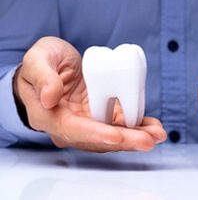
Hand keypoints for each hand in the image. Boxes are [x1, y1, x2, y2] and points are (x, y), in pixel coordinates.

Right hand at [14, 36, 166, 151]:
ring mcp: (87, 120)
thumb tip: (50, 97)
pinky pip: (120, 123)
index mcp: (49, 115)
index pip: (72, 130)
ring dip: (136, 136)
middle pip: (98, 138)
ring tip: (157, 134)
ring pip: (113, 134)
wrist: (52, 65)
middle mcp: (69, 124)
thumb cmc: (42, 62)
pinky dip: (137, 126)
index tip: (117, 136)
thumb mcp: (37, 59)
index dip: (95, 134)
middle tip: (148, 140)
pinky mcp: (101, 114)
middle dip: (125, 141)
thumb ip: (42, 76)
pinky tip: (152, 126)